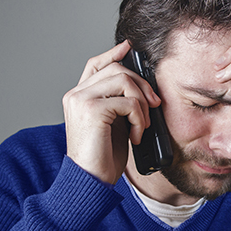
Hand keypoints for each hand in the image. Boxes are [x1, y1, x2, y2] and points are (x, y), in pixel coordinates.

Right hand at [62, 41, 160, 183]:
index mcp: (78, 96)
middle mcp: (76, 95)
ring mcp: (81, 100)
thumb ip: (119, 103)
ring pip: (124, 80)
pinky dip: (139, 119)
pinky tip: (136, 136)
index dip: (114, 53)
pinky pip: (128, 102)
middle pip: (116, 68)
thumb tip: (141, 87)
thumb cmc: (101, 158)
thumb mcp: (113, 124)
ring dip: (142, 103)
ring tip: (142, 124)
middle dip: (142, 84)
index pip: (96, 64)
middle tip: (154, 105)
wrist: (88, 182)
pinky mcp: (91, 110)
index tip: (131, 48)